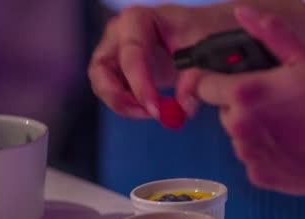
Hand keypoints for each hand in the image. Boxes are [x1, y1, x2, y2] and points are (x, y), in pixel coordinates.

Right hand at [88, 4, 236, 119]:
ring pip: (101, 83)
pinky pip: (112, 91)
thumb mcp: (203, 49)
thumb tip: (184, 106)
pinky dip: (127, 105)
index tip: (156, 109)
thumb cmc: (200, 31)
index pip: (130, 54)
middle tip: (147, 113)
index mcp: (138, 19)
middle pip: (100, 68)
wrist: (202, 31)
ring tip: (153, 112)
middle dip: (118, 97)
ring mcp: (114, 51)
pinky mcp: (118, 69)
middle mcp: (118, 33)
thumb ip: (195, 77)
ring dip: (122, 104)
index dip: (140, 84)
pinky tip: (150, 108)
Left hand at [196, 7, 304, 194]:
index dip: (215, 82)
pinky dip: (265, 155)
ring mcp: (247, 156)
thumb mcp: (304, 58)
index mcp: (243, 94)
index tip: (234, 82)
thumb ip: (269, 33)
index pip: (203, 86)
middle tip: (275, 104)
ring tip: (287, 127)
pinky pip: (252, 161)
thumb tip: (241, 13)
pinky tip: (291, 149)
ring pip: (238, 138)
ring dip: (252, 131)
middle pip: (224, 113)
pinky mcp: (259, 178)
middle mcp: (238, 127)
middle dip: (241, 106)